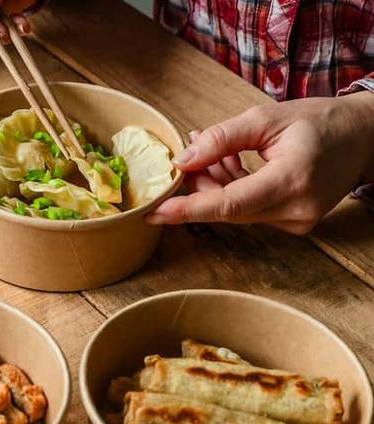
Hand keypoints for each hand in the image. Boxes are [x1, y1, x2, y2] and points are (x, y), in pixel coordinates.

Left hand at [146, 92, 373, 234]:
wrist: (364, 136)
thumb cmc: (320, 121)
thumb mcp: (267, 118)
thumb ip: (222, 139)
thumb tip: (182, 161)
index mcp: (292, 180)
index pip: (229, 204)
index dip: (188, 209)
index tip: (153, 213)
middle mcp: (296, 209)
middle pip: (227, 208)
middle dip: (198, 187)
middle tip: (184, 158)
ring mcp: (296, 221)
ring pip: (236, 211)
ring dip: (214, 186)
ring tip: (206, 153)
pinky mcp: (293, 223)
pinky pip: (250, 210)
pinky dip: (232, 190)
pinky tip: (224, 164)